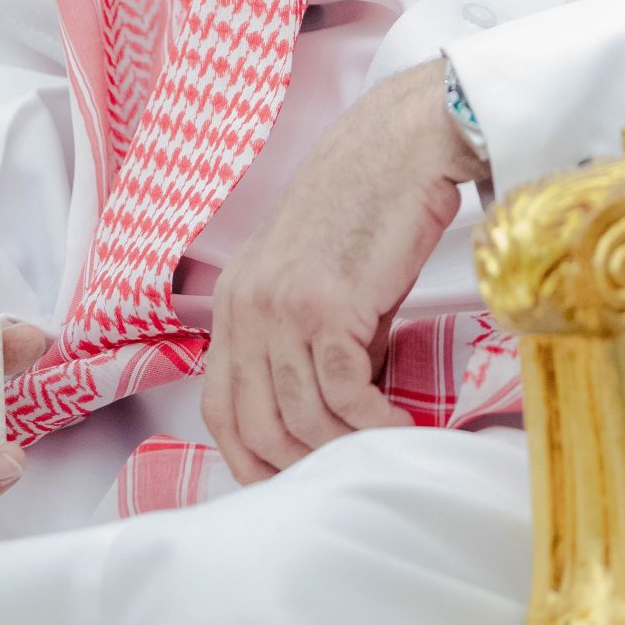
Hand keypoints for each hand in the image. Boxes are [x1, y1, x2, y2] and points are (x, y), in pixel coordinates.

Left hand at [202, 60, 487, 483]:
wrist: (404, 145)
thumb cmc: (370, 201)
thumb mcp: (316, 273)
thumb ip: (305, 336)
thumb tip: (332, 404)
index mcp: (235, 298)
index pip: (220, 408)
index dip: (252, 459)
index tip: (293, 480)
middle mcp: (246, 305)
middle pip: (255, 426)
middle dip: (302, 466)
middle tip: (349, 473)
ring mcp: (283, 306)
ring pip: (301, 418)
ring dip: (346, 447)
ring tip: (385, 446)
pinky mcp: (328, 306)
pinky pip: (343, 394)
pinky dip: (373, 423)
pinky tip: (401, 425)